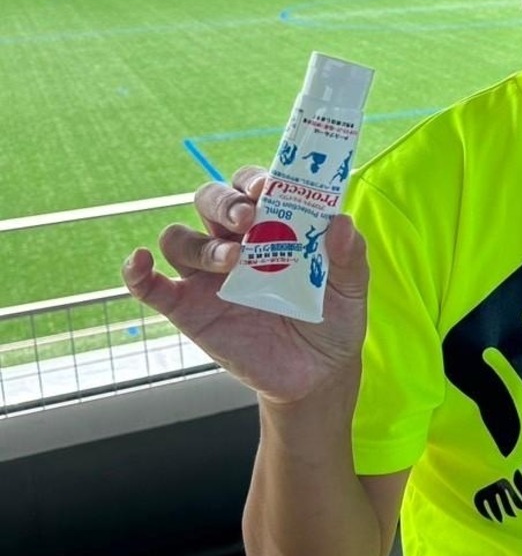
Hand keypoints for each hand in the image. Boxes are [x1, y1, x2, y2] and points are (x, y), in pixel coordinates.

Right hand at [121, 165, 367, 407]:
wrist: (315, 375)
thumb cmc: (332, 320)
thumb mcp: (351, 290)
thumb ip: (349, 257)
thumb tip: (341, 222)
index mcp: (271, 223)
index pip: (250, 185)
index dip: (253, 180)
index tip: (268, 188)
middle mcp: (234, 241)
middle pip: (210, 200)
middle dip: (224, 203)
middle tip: (248, 219)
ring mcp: (207, 275)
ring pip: (180, 238)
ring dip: (201, 243)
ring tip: (232, 260)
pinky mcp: (188, 309)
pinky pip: (150, 286)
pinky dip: (137, 272)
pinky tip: (140, 263)